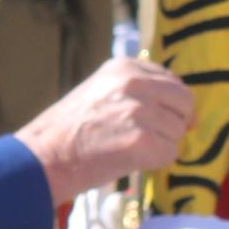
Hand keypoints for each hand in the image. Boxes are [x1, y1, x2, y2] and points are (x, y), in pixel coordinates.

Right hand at [10, 54, 191, 198]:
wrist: (43, 157)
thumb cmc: (67, 130)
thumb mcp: (99, 90)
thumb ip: (134, 89)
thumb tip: (178, 107)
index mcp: (124, 66)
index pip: (171, 80)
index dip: (171, 103)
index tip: (160, 118)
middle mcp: (134, 83)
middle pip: (184, 102)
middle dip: (174, 122)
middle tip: (152, 138)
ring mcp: (139, 111)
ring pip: (177, 131)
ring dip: (161, 144)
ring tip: (129, 149)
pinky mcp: (142, 141)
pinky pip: (170, 154)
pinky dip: (155, 162)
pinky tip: (130, 161)